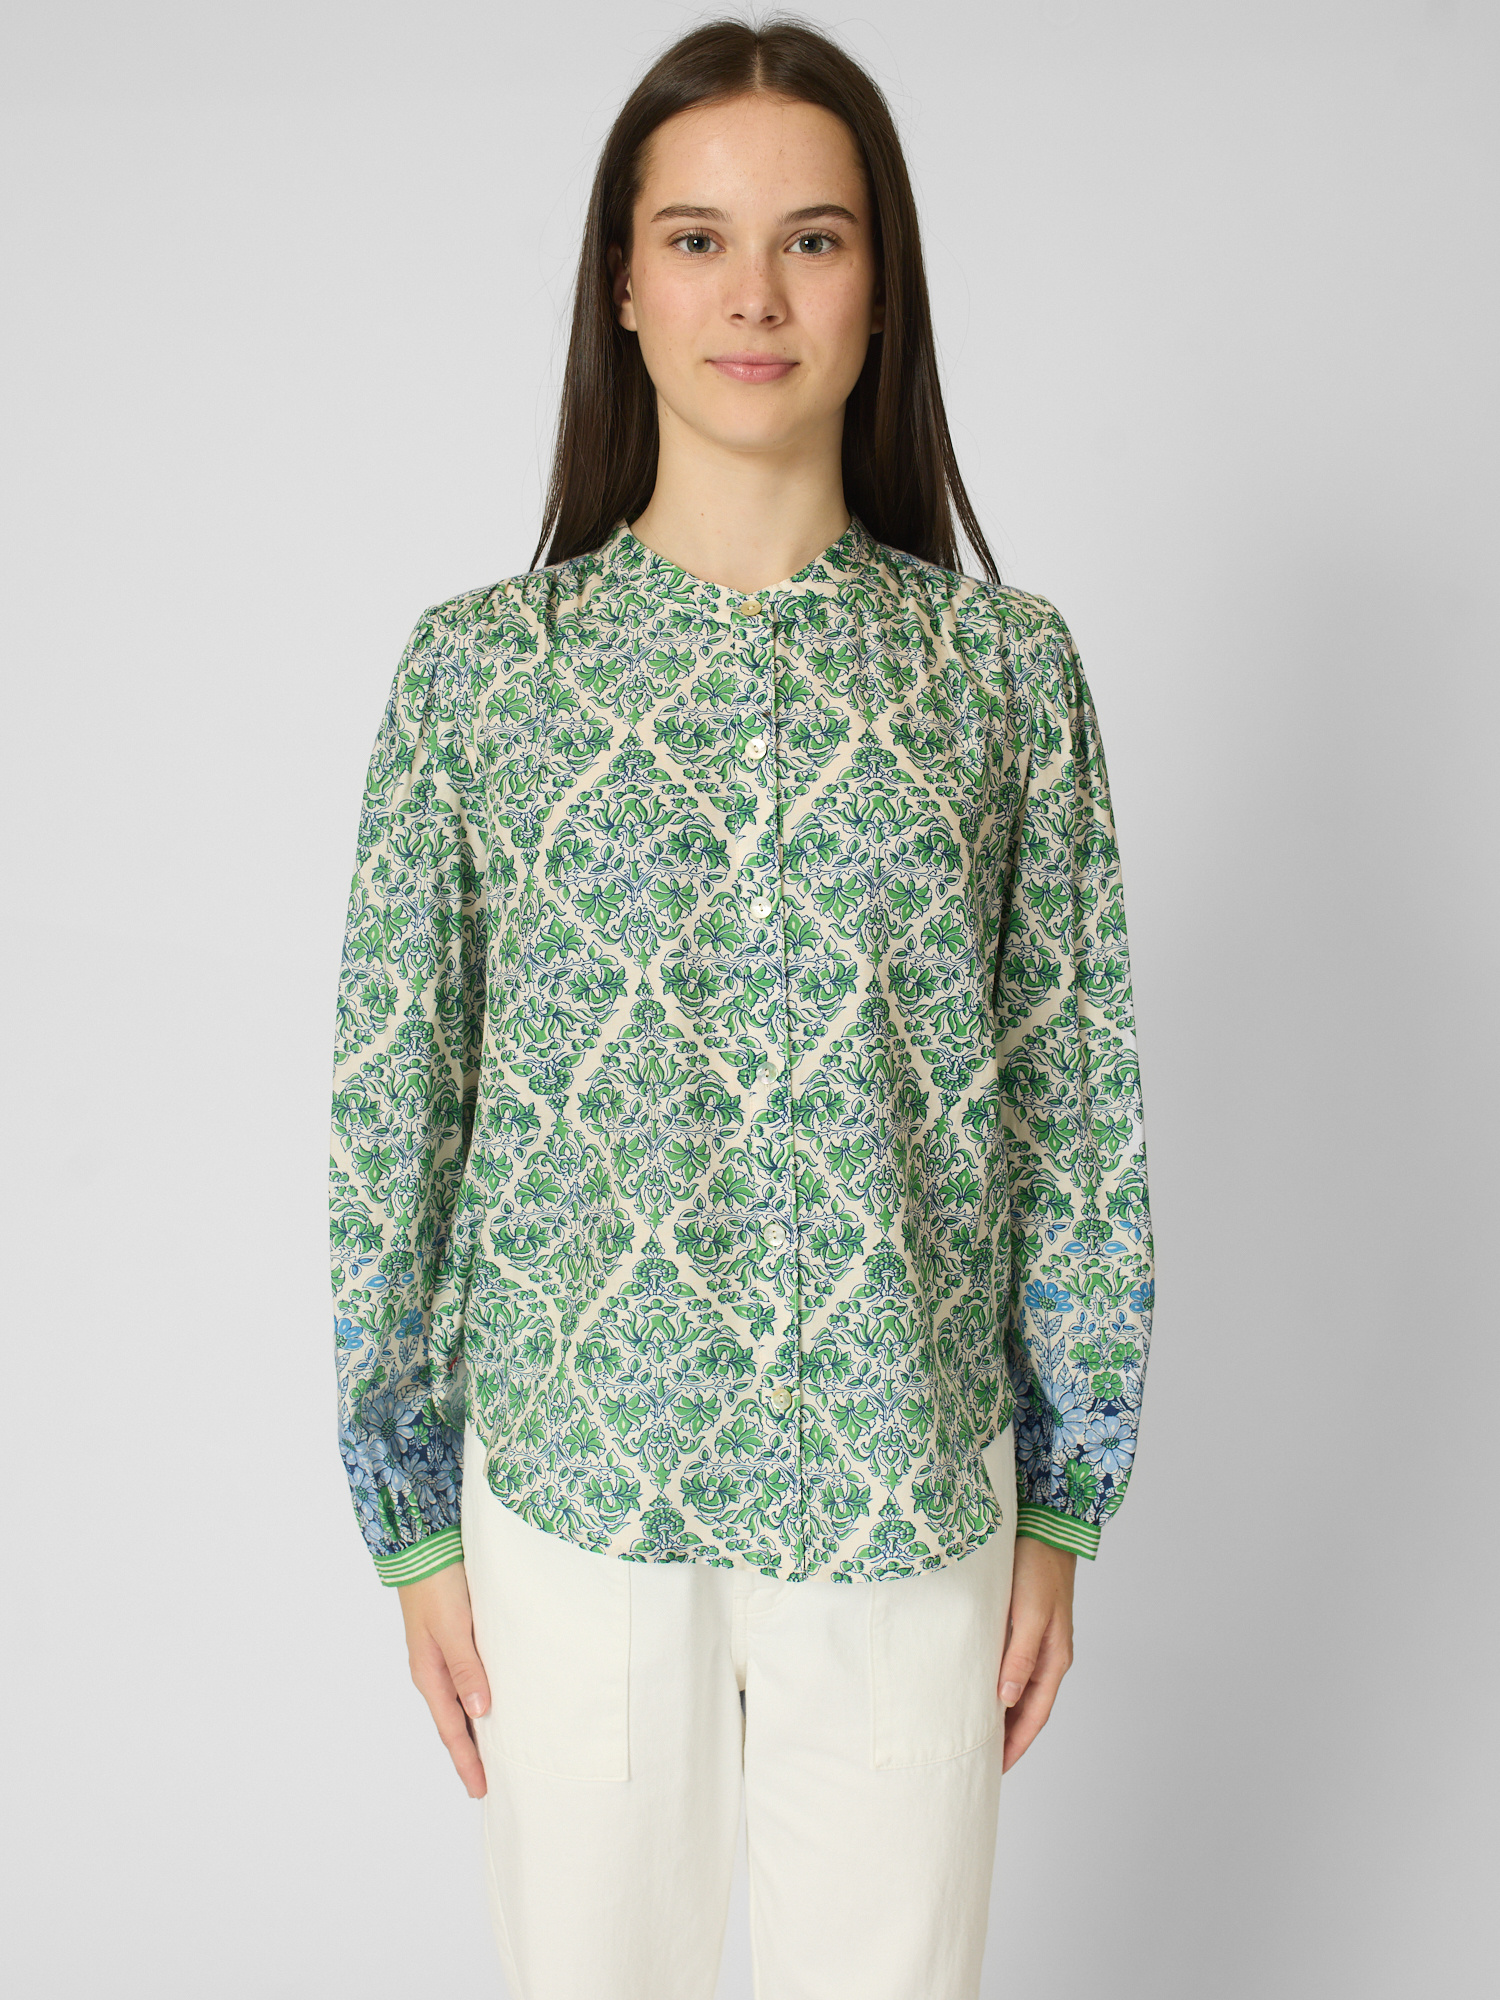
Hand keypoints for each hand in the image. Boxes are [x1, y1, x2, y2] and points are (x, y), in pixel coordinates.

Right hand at [396, 1562, 490, 1797]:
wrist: (423, 1548)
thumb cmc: (438, 1586)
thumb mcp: (453, 1629)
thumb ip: (466, 1669)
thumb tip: (480, 1712)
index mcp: (429, 1675)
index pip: (452, 1729)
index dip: (468, 1760)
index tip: (481, 1789)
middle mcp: (432, 1671)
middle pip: (454, 1722)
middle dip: (470, 1753)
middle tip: (489, 1782)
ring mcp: (439, 1657)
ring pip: (460, 1703)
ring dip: (474, 1728)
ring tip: (493, 1752)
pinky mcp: (450, 1640)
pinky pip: (464, 1681)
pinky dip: (476, 1700)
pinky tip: (489, 1703)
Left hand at [997, 1536, 1075, 1772]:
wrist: (1044, 1527)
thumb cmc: (1037, 1568)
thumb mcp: (1029, 1614)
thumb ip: (1020, 1657)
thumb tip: (1007, 1700)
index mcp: (1054, 1659)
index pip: (1035, 1715)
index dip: (1017, 1743)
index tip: (996, 1768)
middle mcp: (1049, 1655)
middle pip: (1028, 1708)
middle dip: (1009, 1736)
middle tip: (982, 1760)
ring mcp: (1038, 1641)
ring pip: (1019, 1689)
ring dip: (1003, 1713)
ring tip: (978, 1733)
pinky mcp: (1023, 1625)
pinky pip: (1011, 1667)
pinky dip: (999, 1684)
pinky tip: (981, 1688)